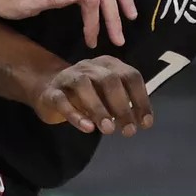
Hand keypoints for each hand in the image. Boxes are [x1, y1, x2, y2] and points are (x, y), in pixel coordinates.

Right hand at [34, 55, 153, 135]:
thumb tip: (141, 122)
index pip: (130, 76)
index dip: (141, 99)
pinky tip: (88, 128)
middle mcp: (90, 66)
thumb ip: (124, 104)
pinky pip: (62, 100)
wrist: (50, 90)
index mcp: (109, 65)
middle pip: (109, 79)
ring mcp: (69, 76)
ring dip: (99, 109)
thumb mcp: (108, 96)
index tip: (145, 123)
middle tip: (129, 131)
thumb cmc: (88, 95)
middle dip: (122, 106)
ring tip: (109, 130)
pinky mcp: (52, 92)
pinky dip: (75, 115)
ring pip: (84, 86)